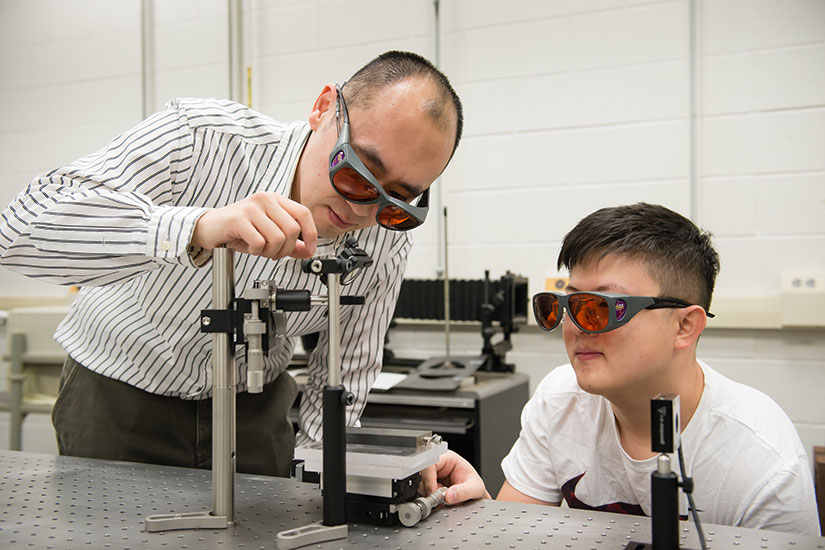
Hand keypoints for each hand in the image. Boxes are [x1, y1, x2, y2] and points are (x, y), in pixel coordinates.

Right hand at [191, 192, 316, 258]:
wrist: (209, 227)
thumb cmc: (239, 230)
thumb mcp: (269, 234)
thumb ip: (291, 242)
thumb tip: (309, 250)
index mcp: (275, 200)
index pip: (303, 213)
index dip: (311, 233)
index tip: (310, 249)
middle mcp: (265, 199)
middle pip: (293, 229)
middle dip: (286, 249)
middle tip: (274, 253)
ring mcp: (251, 208)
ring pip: (278, 238)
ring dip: (271, 252)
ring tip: (260, 250)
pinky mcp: (238, 219)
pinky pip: (259, 243)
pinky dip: (257, 251)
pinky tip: (249, 247)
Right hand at [419, 450, 490, 504]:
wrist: (474, 494)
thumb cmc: (474, 485)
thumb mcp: (474, 488)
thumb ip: (463, 492)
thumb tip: (449, 495)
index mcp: (449, 458)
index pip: (431, 462)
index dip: (429, 477)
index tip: (433, 491)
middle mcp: (438, 464)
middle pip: (422, 473)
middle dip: (428, 488)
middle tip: (439, 498)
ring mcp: (432, 474)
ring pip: (420, 483)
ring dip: (428, 494)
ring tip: (442, 498)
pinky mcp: (429, 483)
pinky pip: (421, 490)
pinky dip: (428, 497)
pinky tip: (438, 499)